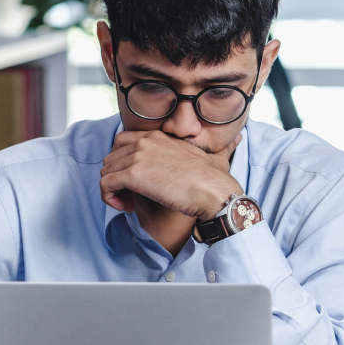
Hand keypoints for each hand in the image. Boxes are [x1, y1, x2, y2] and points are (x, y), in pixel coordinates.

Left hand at [100, 131, 242, 220]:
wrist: (213, 191)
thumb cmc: (216, 180)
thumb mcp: (215, 158)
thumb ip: (221, 147)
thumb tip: (238, 139)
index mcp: (159, 136)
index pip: (122, 141)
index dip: (121, 162)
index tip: (132, 180)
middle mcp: (145, 142)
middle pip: (111, 157)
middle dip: (115, 177)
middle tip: (129, 196)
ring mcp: (137, 156)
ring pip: (106, 171)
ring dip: (112, 190)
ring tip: (128, 204)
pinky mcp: (132, 174)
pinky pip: (105, 184)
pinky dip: (109, 198)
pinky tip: (125, 208)